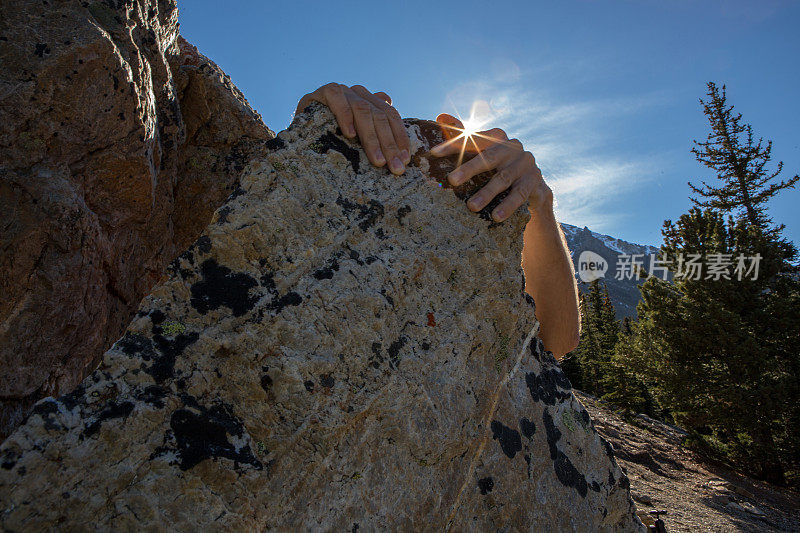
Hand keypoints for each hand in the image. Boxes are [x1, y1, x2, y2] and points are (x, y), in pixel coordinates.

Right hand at [296, 83, 410, 174]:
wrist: (301, 129)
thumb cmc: (333, 137)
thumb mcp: (358, 138)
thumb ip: (377, 133)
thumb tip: (402, 141)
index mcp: (371, 101)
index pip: (391, 116)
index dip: (399, 137)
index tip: (405, 160)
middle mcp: (359, 93)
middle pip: (379, 116)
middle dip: (389, 144)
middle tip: (394, 168)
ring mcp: (343, 91)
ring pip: (362, 110)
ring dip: (371, 138)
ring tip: (377, 160)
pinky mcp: (324, 92)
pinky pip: (337, 99)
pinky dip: (345, 116)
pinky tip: (350, 135)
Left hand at [429, 114, 552, 221]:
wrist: (532, 187)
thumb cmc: (499, 169)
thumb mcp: (482, 154)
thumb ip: (463, 138)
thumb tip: (440, 117)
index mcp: (497, 137)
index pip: (474, 138)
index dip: (454, 144)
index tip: (434, 153)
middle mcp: (512, 146)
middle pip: (489, 156)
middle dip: (469, 168)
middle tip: (451, 180)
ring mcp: (525, 163)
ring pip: (503, 178)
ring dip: (487, 193)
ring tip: (472, 207)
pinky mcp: (534, 180)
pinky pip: (520, 194)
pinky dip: (507, 205)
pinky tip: (496, 216)